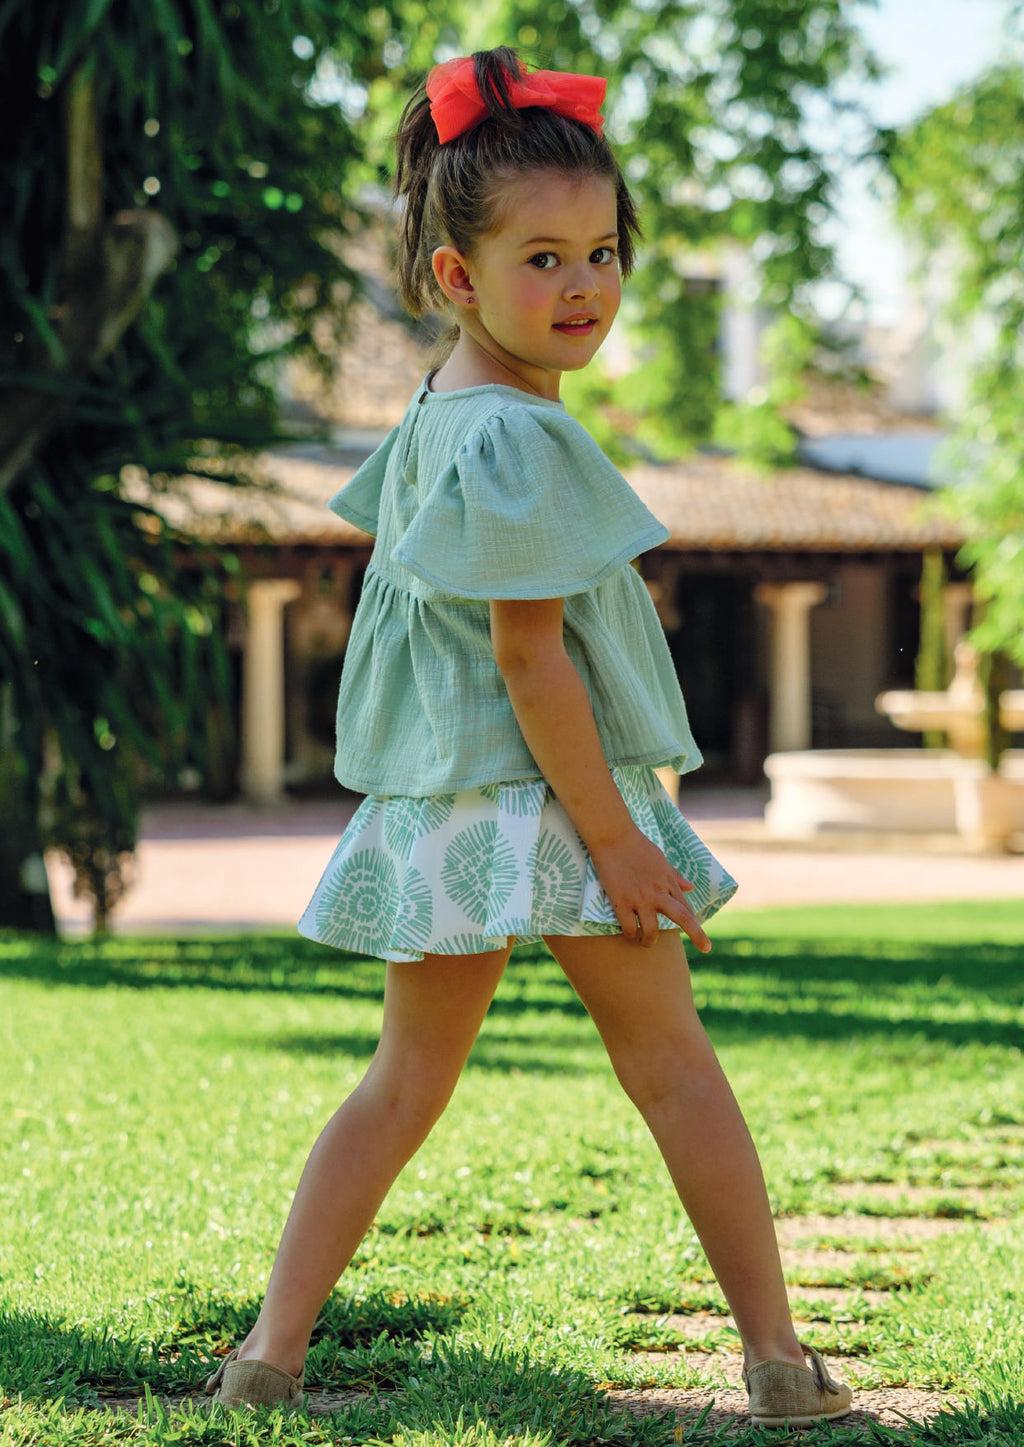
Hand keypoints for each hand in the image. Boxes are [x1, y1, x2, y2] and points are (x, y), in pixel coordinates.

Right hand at [589, 827, 711, 953]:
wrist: (614, 836)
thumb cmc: (638, 845)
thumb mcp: (661, 860)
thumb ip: (676, 876)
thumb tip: (691, 887)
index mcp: (669, 882)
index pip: (687, 909)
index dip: (697, 927)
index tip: (704, 943)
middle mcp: (658, 892)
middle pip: (682, 918)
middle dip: (697, 935)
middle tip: (706, 949)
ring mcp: (640, 898)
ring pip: (651, 930)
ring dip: (649, 942)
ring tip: (645, 943)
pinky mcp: (620, 901)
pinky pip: (629, 927)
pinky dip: (630, 935)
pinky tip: (629, 934)